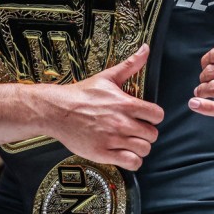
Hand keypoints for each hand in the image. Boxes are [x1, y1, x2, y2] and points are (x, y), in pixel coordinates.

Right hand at [47, 45, 163, 171]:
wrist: (57, 110)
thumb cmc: (81, 94)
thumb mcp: (107, 77)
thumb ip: (130, 65)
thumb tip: (145, 49)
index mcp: (125, 104)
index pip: (157, 115)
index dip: (154, 117)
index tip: (146, 117)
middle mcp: (121, 123)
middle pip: (152, 135)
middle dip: (146, 133)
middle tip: (137, 130)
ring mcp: (113, 139)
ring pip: (144, 150)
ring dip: (140, 147)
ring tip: (131, 142)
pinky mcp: (103, 153)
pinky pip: (131, 163)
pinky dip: (132, 160)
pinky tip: (124, 153)